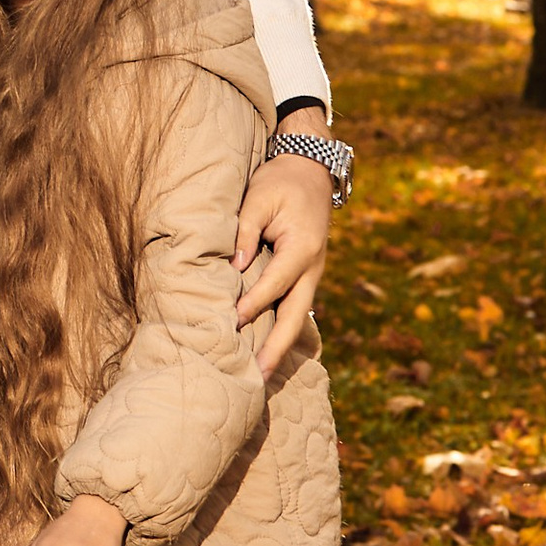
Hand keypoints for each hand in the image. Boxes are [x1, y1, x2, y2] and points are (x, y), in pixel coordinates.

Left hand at [234, 150, 333, 371]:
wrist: (311, 170)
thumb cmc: (280, 182)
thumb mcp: (259, 198)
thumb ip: (244, 231)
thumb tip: (233, 267)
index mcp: (302, 249)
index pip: (273, 284)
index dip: (253, 305)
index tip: (232, 324)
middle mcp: (313, 267)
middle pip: (294, 316)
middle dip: (277, 347)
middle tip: (258, 376)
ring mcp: (312, 274)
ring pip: (297, 316)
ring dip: (281, 345)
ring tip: (262, 374)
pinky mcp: (305, 275)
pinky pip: (294, 306)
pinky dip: (281, 328)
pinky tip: (266, 347)